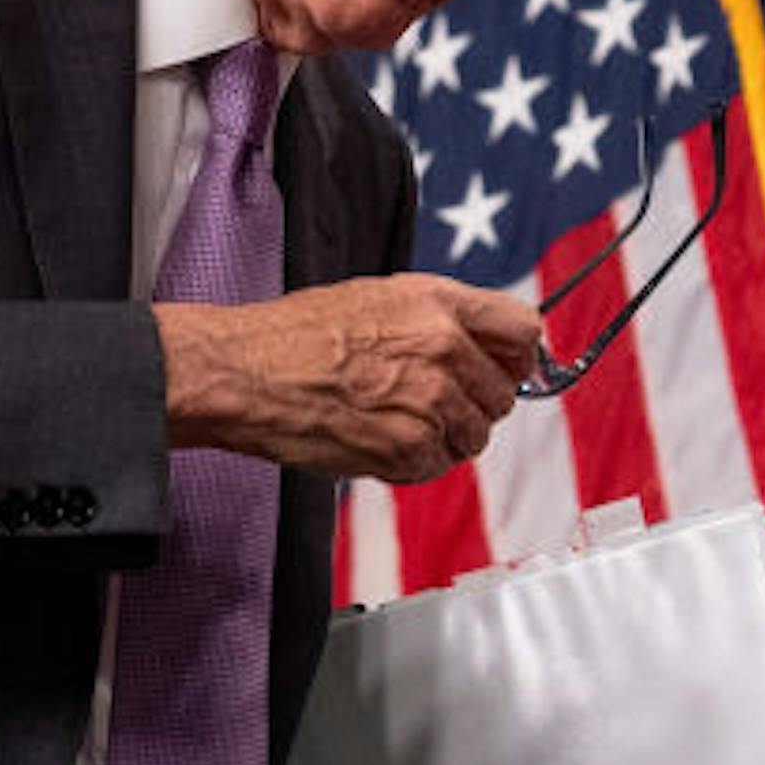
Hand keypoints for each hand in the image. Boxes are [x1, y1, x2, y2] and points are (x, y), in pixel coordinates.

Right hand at [159, 275, 543, 482]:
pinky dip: (412, 462)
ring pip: (474, 436)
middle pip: (503, 394)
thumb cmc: (293, 337)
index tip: (505, 369)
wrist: (240, 373)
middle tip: (425, 401)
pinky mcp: (409, 446)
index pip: (523, 330)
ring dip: (443, 437)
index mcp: (437, 303)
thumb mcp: (377, 298)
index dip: (518, 356)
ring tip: (391, 418)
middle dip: (473, 404)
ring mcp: (430, 400)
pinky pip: (437, 465)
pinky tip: (375, 438)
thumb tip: (488, 346)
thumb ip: (440, 319)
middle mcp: (443, 348)